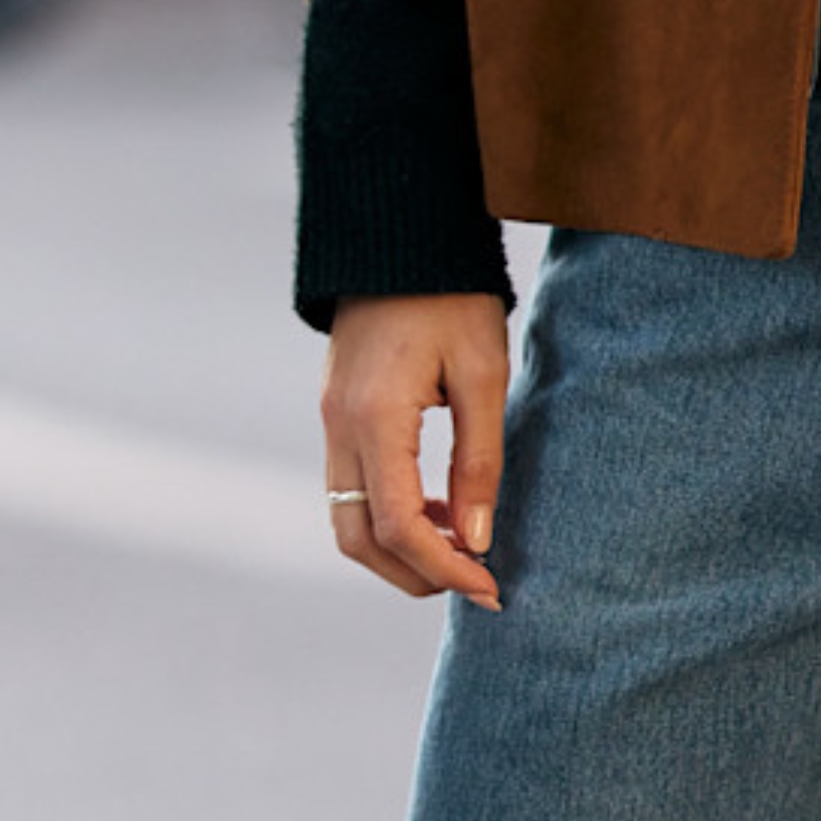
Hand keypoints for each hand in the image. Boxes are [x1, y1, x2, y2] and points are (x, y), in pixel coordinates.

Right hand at [321, 291, 510, 604]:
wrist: (401, 234)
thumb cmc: (452, 296)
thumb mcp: (483, 372)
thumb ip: (479, 459)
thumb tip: (475, 540)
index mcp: (375, 418)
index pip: (399, 526)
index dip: (443, 569)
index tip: (489, 586)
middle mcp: (339, 427)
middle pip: (360, 539)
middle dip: (413, 574)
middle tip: (473, 581)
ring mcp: (330, 420)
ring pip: (349, 519)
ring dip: (398, 548)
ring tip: (459, 545)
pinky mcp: (336, 412)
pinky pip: (351, 487)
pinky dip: (388, 512)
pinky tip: (436, 503)